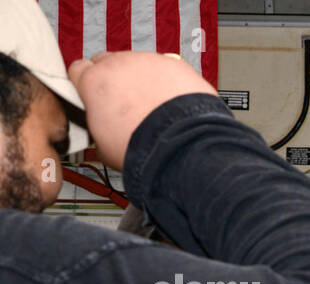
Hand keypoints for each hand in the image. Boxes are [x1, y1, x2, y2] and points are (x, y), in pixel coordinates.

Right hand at [67, 51, 218, 168]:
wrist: (181, 144)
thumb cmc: (142, 147)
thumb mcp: (103, 145)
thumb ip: (96, 125)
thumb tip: (101, 131)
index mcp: (93, 81)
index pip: (78, 71)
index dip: (86, 86)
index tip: (94, 98)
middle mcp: (118, 64)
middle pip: (108, 63)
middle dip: (114, 81)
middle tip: (126, 105)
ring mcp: (148, 61)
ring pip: (138, 64)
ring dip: (142, 80)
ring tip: (154, 107)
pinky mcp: (175, 64)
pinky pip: (167, 69)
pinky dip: (168, 82)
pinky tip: (173, 103)